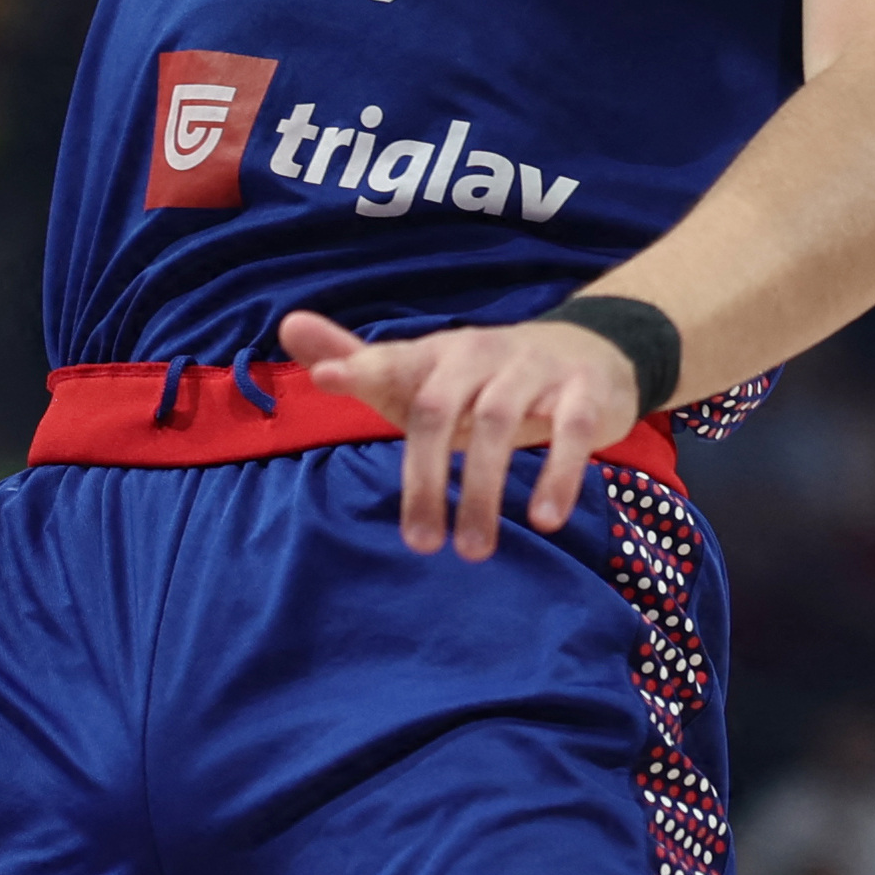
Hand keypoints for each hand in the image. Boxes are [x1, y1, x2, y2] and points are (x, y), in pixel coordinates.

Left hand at [279, 305, 646, 556]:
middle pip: (438, 408)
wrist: (586, 351)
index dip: (357, 367)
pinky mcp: (581, 391)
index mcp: (436, 355)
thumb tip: (288, 324)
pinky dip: (558, 473)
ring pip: (500, 423)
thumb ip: (359, 362)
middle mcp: (479, 354)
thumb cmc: (482, 377)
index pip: (391, 362)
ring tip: (473, 550)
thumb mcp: (423, 372)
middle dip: (425, 478)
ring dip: (484, 491)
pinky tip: (545, 520)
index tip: (323, 379)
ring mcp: (532, 369)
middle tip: (421, 544)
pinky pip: (569, 430)